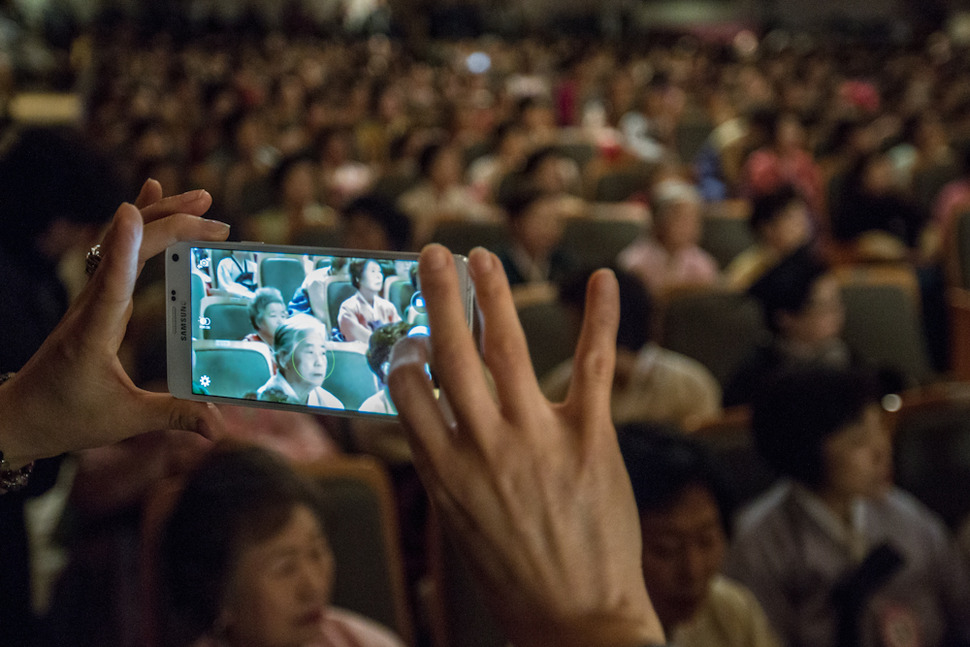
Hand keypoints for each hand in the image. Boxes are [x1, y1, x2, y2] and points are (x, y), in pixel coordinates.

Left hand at [0, 180, 229, 466]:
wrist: (21, 415)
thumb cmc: (67, 417)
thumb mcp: (125, 420)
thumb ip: (174, 415)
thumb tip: (219, 426)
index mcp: (95, 332)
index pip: (109, 283)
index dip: (121, 247)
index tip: (131, 211)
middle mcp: (92, 305)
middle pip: (129, 250)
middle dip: (172, 226)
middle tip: (217, 222)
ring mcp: (93, 297)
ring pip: (124, 242)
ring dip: (160, 216)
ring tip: (200, 198)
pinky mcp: (97, 298)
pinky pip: (117, 251)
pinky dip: (138, 226)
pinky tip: (150, 201)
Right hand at [388, 245, 663, 646]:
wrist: (575, 621)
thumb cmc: (513, 574)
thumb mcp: (460, 521)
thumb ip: (448, 464)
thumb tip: (438, 416)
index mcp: (443, 469)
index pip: (409, 390)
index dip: (407, 355)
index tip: (412, 336)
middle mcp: (482, 445)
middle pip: (450, 353)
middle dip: (439, 295)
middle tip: (432, 254)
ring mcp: (536, 437)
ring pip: (508, 346)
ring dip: (492, 292)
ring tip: (481, 256)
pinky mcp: (590, 438)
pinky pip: (593, 365)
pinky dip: (600, 318)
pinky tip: (602, 280)